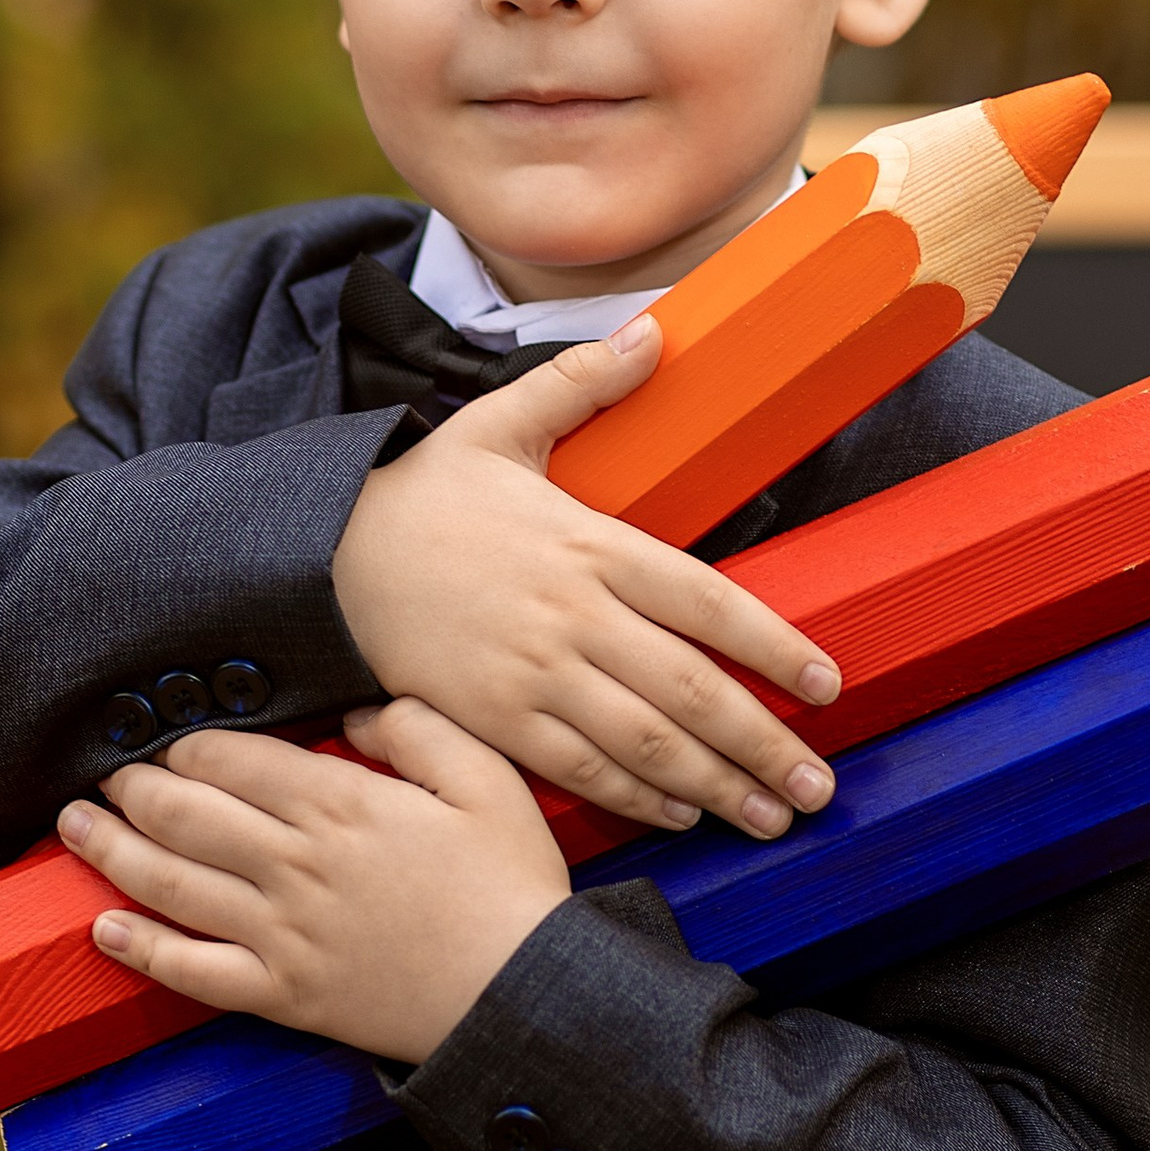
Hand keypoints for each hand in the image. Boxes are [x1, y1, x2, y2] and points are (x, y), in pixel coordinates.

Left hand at [61, 704, 571, 1062]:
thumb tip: (354, 714)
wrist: (518, 996)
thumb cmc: (511, 885)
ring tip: (73, 826)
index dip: (188, 747)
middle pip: (186, 815)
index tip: (168, 740)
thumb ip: (418, 730)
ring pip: (172, 885)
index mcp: (340, 804)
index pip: (232, 762)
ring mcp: (281, 933)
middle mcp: (294, 864)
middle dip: (135, 789)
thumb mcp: (487, 780)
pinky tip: (104, 931)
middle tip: (105, 775)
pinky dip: (143, 951)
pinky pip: (195, 972)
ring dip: (113, 851)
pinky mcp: (283, 993)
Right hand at [330, 314, 840, 838]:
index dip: (775, 648)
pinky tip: (681, 816)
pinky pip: (579, 770)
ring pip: (645, 744)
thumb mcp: (501, 423)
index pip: (709, 601)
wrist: (322, 553)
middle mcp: (574, 616)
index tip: (827, 684)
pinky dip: (635, 799)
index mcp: (591, 544)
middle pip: (692, 692)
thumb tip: (656, 332)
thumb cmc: (420, 491)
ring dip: (717, 787)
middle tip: (817, 789)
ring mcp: (534, 675)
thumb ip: (584, 382)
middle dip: (764, 745)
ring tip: (769, 818)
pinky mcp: (493, 719)